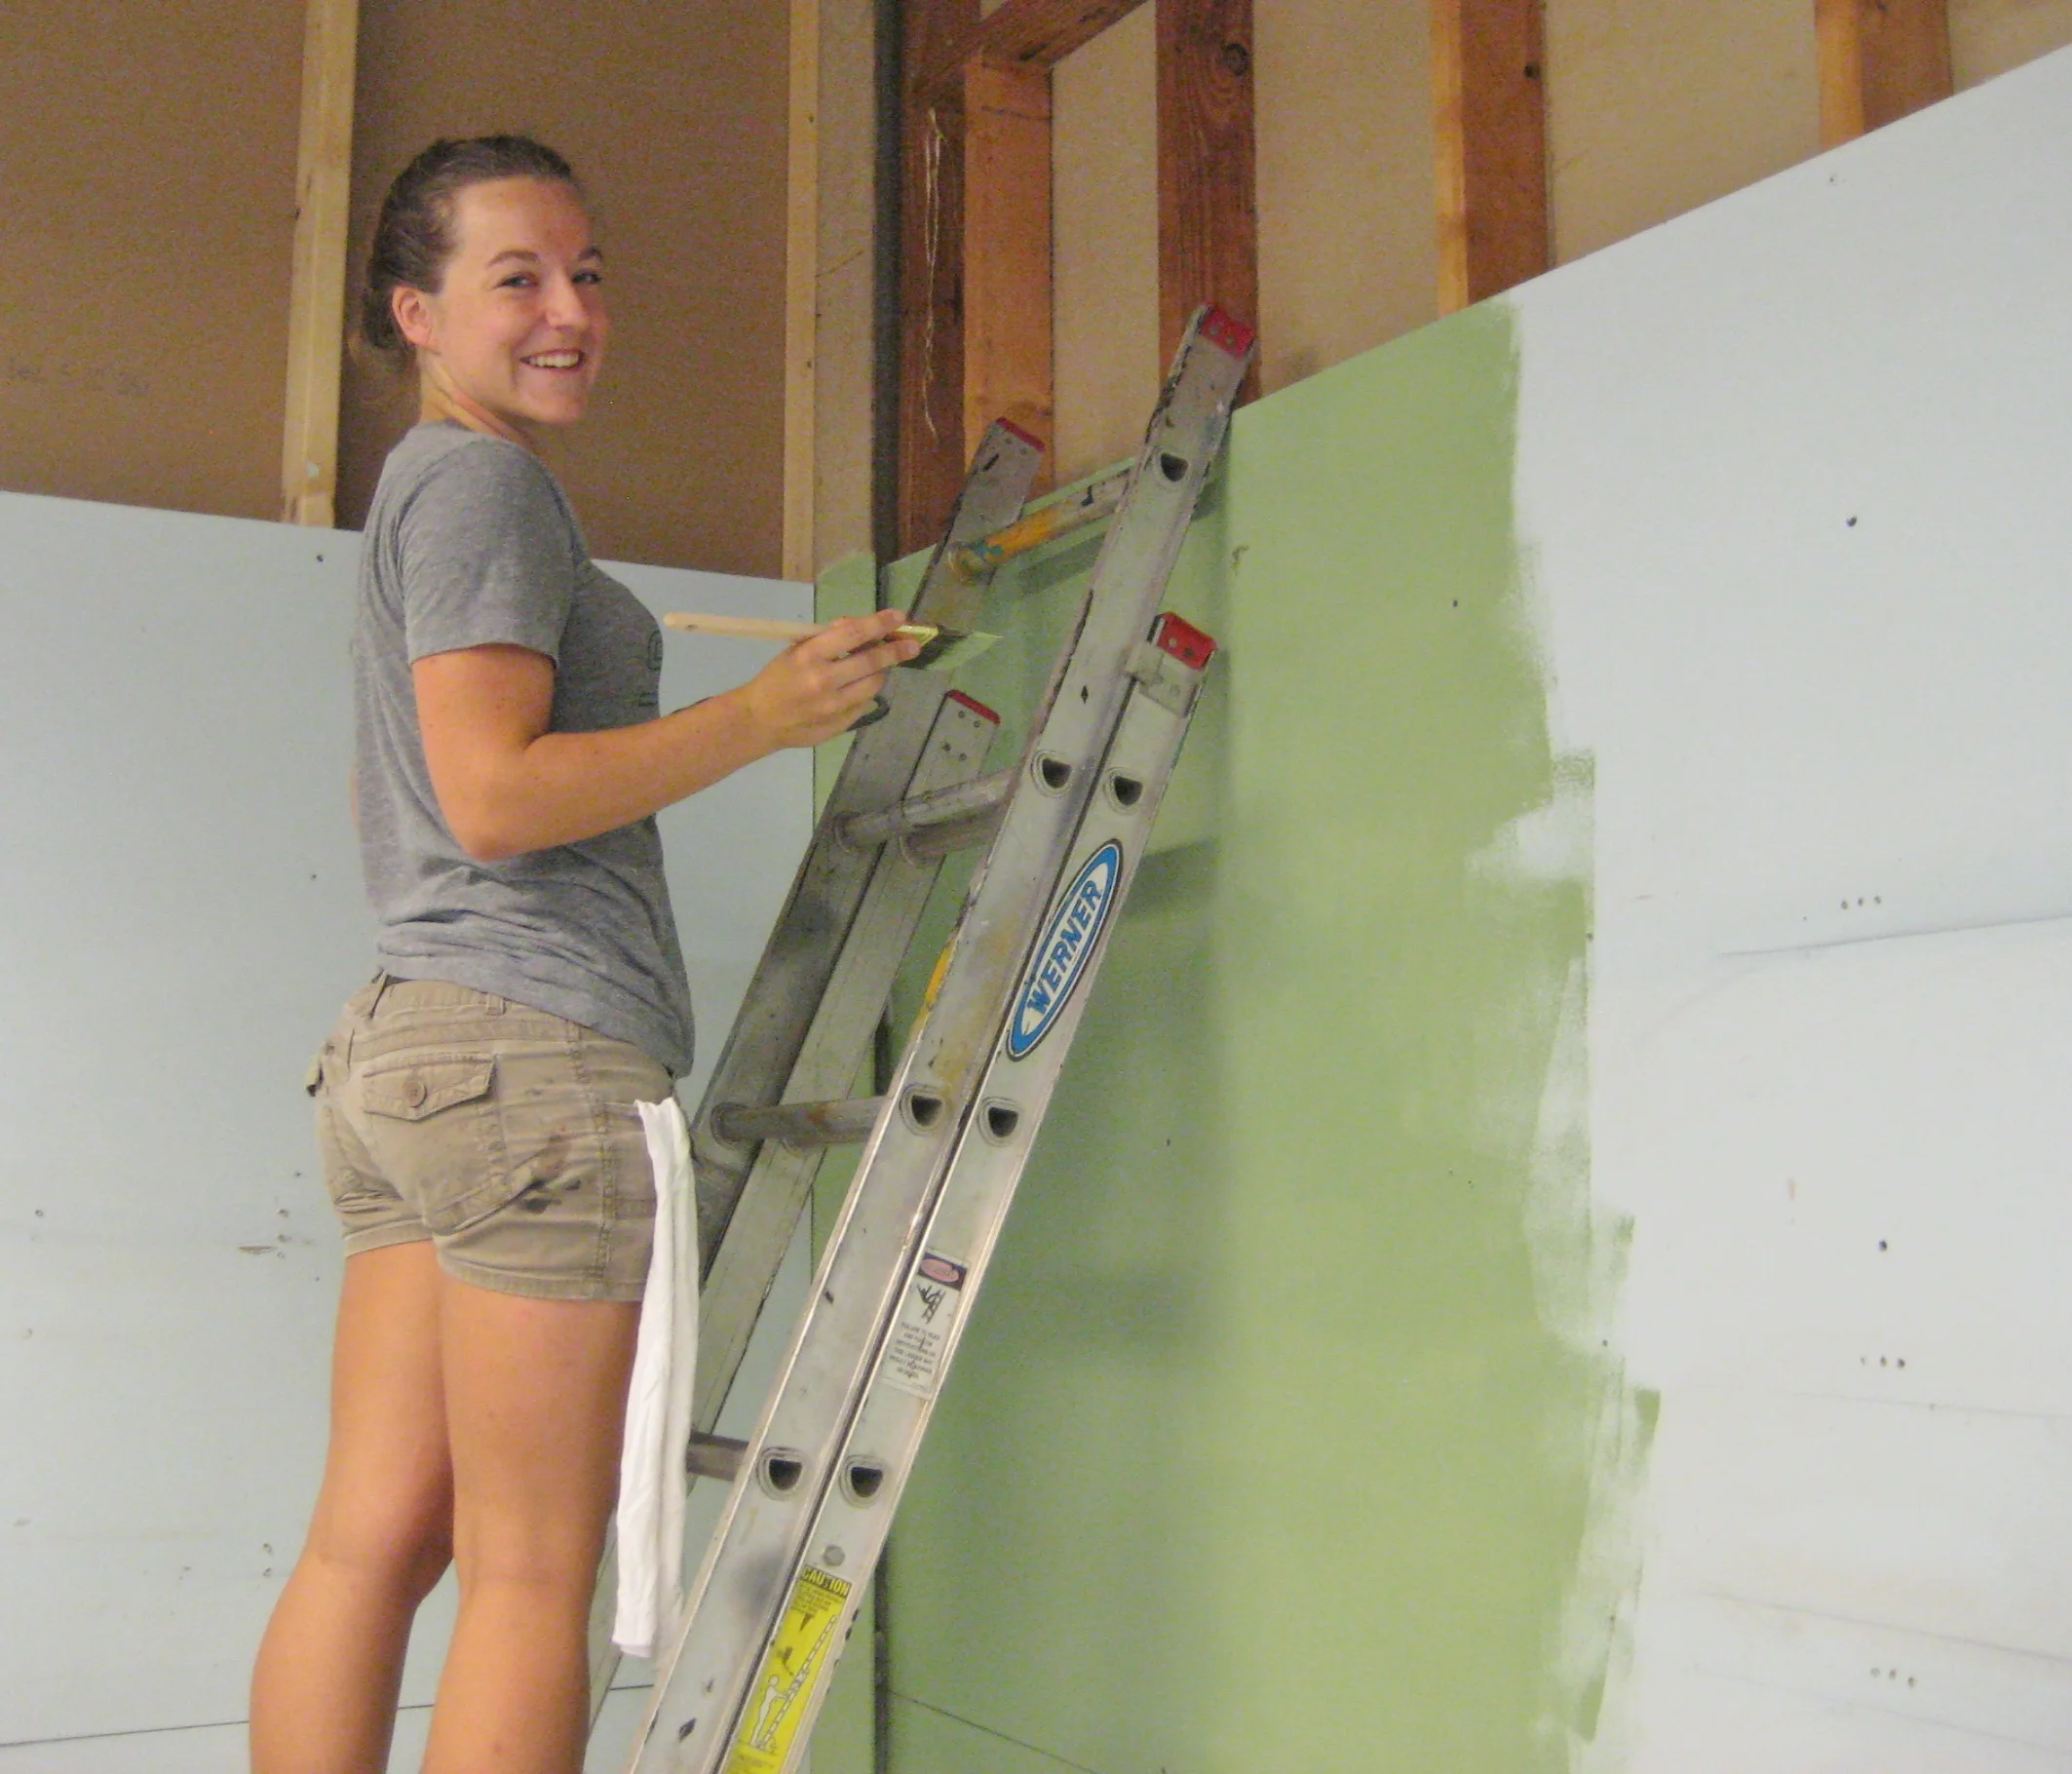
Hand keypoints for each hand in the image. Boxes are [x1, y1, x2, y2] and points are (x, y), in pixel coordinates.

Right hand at [735, 609, 921, 748]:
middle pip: (871, 662)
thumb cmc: (778, 678)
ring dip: (883, 671)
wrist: (760, 719)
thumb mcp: (796, 650)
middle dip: (897, 650)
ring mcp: (833, 706)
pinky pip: (864, 703)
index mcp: (809, 656)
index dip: (879, 623)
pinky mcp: (840, 724)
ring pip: (874, 684)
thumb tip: (863, 627)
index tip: (899, 617)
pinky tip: (861, 686)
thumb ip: (828, 638)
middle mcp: (823, 681)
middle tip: (913, 645)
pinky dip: (867, 691)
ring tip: (882, 665)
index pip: (852, 634)